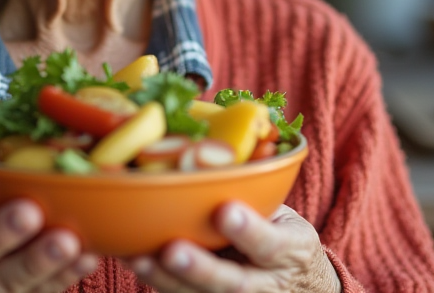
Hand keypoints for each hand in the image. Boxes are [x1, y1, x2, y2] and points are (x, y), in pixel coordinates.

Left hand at [125, 203, 340, 292]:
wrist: (299, 283)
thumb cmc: (283, 236)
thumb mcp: (286, 217)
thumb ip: (258, 199)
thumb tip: (214, 153)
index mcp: (290, 252)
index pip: (272, 245)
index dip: (249, 230)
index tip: (225, 210)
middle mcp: (267, 284)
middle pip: (233, 283)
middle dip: (201, 268)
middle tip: (172, 250)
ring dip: (168, 279)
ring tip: (140, 259)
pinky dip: (158, 281)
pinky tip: (133, 259)